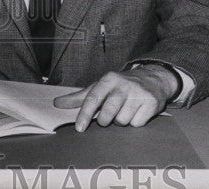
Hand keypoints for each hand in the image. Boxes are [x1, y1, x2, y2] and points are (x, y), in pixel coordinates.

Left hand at [53, 65, 176, 129]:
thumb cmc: (119, 86)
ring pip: (122, 121)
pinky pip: (136, 124)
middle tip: (109, 114)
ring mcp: (138, 94)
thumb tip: (57, 103)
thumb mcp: (99, 87)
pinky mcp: (151, 103)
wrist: (152, 79)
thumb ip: (78, 97)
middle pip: (107, 114)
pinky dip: (134, 122)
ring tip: (125, 109)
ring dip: (121, 120)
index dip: (85, 114)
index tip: (79, 128)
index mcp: (108, 80)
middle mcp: (123, 85)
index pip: (93, 98)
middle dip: (105, 120)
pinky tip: (136, 112)